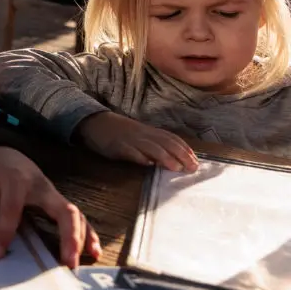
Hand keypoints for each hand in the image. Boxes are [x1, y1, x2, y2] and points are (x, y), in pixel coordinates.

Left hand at [0, 146, 100, 268]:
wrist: (5, 151)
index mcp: (16, 181)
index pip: (12, 208)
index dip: (4, 231)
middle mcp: (42, 187)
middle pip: (63, 210)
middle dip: (67, 236)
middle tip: (66, 263)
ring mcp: (54, 194)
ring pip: (75, 215)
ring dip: (81, 239)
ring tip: (78, 264)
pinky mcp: (58, 202)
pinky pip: (77, 217)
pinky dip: (88, 233)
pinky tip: (93, 253)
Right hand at [77, 112, 197, 171]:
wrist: (94, 121)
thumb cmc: (118, 131)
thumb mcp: (138, 134)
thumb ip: (153, 143)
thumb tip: (173, 157)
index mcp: (149, 131)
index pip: (172, 139)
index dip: (185, 149)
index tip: (196, 161)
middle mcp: (142, 134)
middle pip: (165, 143)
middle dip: (181, 155)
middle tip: (192, 168)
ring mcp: (130, 140)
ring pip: (150, 147)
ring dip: (164, 157)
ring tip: (175, 168)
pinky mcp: (116, 146)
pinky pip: (129, 151)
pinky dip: (139, 157)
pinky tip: (147, 164)